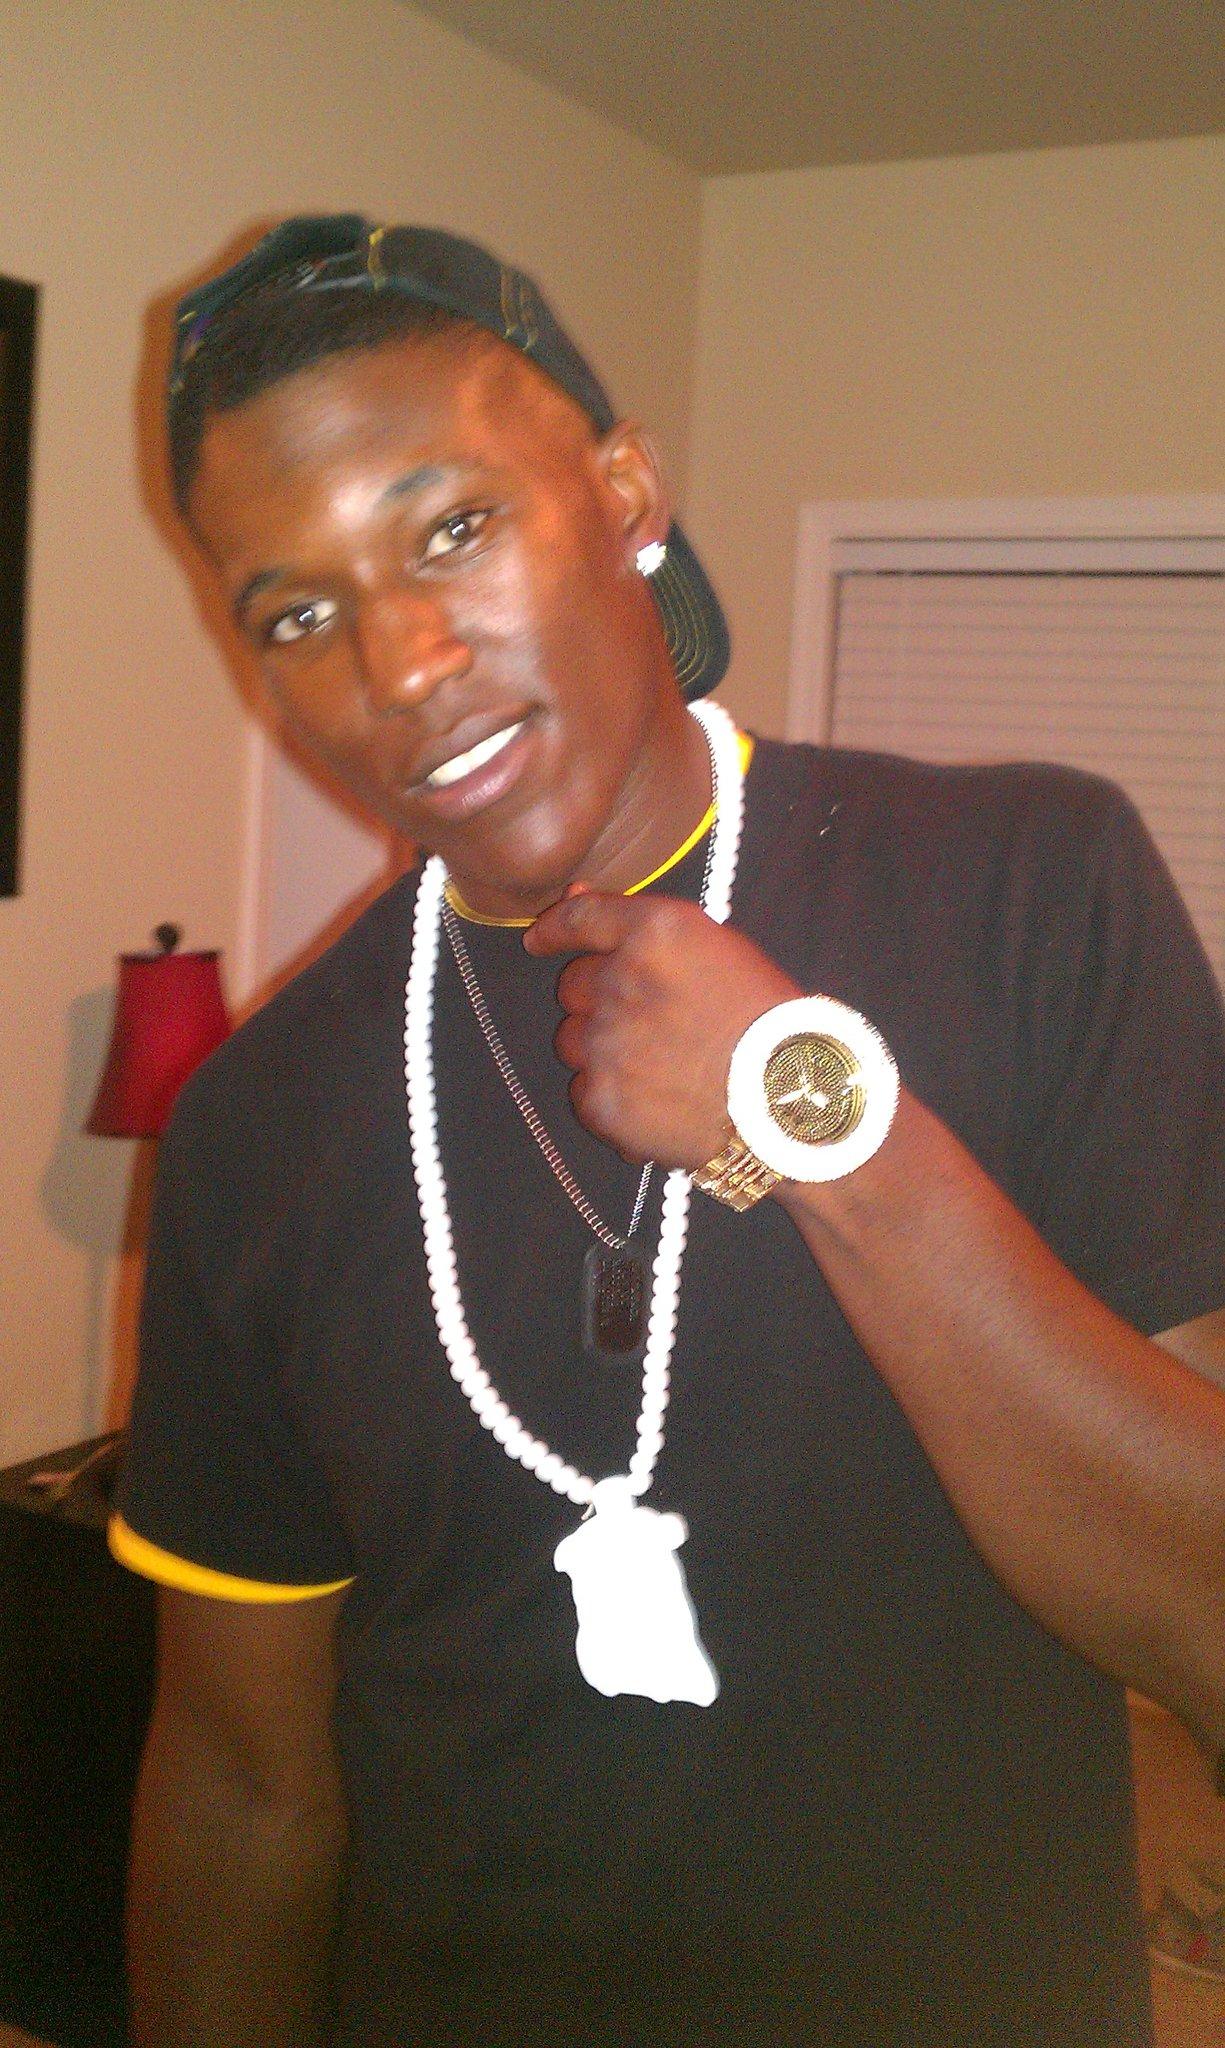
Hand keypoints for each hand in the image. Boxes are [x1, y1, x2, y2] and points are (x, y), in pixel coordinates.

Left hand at [524, 889, 799, 1168]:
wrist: (790, 1104)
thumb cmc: (767, 1022)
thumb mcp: (718, 949)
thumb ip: (641, 925)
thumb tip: (574, 896)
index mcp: (655, 933)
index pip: (580, 919)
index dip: (555, 928)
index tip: (540, 939)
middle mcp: (621, 980)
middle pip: (573, 986)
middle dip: (599, 1000)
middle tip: (650, 1024)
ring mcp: (606, 1043)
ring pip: (573, 1041)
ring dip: (603, 1049)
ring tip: (661, 1067)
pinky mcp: (602, 1100)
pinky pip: (583, 1091)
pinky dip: (611, 1096)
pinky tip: (657, 1101)